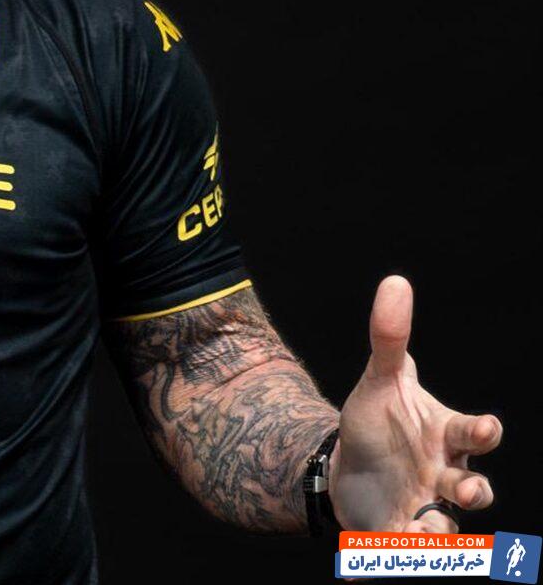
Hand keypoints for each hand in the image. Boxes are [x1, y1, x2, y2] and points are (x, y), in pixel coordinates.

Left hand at [329, 275, 503, 531]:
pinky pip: (408, 548)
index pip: (475, 434)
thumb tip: (394, 282)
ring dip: (443, 530)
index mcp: (446, 435)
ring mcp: (425, 504)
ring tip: (429, 527)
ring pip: (447, 525)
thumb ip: (389, 338)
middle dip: (477, 489)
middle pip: (473, 486)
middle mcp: (444, 473)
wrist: (348, 460)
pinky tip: (395, 552)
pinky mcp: (399, 530)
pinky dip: (405, 553)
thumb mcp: (379, 380)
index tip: (487, 426)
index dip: (483, 432)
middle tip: (469, 489)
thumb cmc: (380, 420)